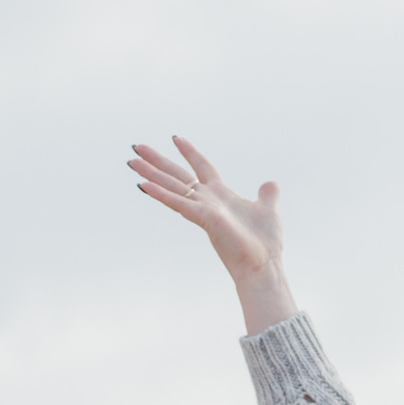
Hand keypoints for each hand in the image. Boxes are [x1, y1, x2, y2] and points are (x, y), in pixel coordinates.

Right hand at [131, 136, 298, 333]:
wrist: (263, 266)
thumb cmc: (264, 244)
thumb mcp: (267, 210)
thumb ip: (267, 195)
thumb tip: (272, 183)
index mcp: (221, 195)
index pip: (202, 167)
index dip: (190, 152)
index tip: (175, 138)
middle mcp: (208, 200)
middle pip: (178, 175)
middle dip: (157, 161)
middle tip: (136, 147)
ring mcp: (203, 209)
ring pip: (171, 187)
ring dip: (151, 174)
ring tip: (131, 161)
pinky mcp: (204, 218)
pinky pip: (178, 203)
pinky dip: (161, 194)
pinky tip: (143, 185)